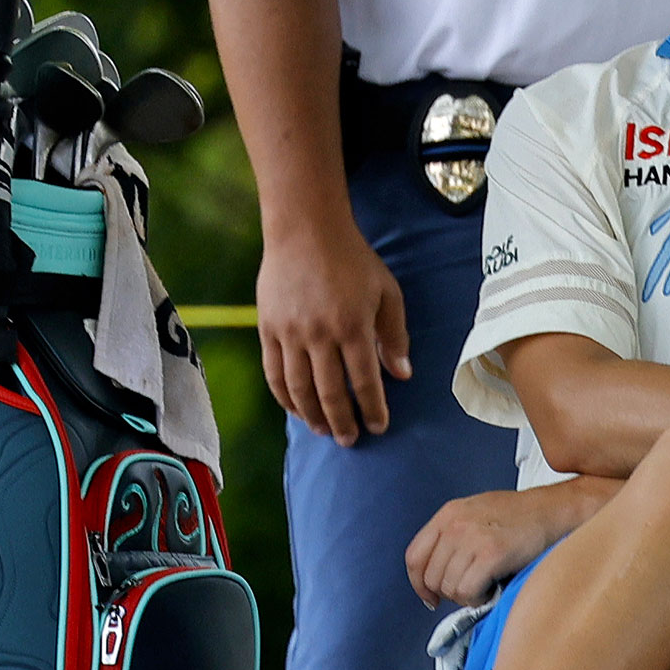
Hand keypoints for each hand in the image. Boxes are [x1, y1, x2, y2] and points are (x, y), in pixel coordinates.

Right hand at [257, 215, 410, 443]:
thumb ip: (395, 336)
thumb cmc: (353, 260)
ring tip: (324, 431)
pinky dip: (284, 396)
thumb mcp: (387, 292)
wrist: (305, 230)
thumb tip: (402, 375)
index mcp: (353, 326)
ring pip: (299, 388)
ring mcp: (289, 333)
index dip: (372, 409)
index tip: (378, 427)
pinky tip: (296, 409)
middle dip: (342, 421)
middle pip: (330, 392)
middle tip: (350, 440)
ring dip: (312, 415)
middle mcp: (319, 334)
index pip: (365, 381)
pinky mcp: (267, 328)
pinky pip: (273, 373)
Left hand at [406, 483, 609, 605]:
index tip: (430, 595)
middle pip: (431, 577)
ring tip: (487, 585)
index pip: (414, 556)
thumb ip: (453, 536)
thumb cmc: (523, 515)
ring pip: (449, 588)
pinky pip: (468, 591)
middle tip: (471, 589)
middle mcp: (456, 524)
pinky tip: (493, 588)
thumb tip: (439, 572)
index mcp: (449, 514)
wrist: (556, 510)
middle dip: (449, 591)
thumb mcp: (477, 513)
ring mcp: (472, 538)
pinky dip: (479, 598)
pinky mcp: (491, 554)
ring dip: (467, 595)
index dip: (419, 583)